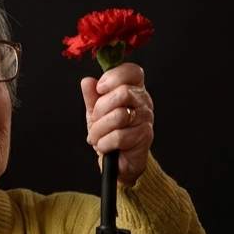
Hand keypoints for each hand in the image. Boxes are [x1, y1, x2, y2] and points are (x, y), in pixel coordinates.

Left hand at [81, 62, 153, 185]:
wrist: (120, 161)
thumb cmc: (111, 134)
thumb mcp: (97, 113)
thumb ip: (92, 97)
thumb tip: (87, 81)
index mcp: (134, 90)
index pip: (133, 71)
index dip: (114, 77)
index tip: (100, 88)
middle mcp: (144, 101)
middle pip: (123, 93)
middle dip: (101, 109)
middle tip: (95, 120)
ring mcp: (146, 118)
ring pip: (119, 115)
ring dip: (99, 129)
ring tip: (96, 137)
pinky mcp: (144, 136)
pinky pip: (119, 136)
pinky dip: (104, 143)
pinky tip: (104, 146)